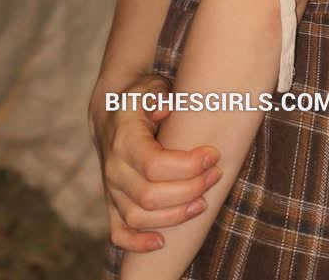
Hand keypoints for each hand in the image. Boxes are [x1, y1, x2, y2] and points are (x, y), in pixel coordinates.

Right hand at [90, 72, 222, 253]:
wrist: (112, 113)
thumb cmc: (140, 98)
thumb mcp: (150, 86)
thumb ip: (158, 94)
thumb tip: (165, 109)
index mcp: (125, 140)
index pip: (154, 165)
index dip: (187, 166)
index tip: (213, 154)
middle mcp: (115, 169)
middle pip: (150, 195)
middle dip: (189, 189)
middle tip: (216, 174)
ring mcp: (112, 190)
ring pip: (139, 217)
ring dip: (174, 216)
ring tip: (203, 202)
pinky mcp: (112, 204)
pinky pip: (118, 233)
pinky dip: (137, 243)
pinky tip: (161, 242)